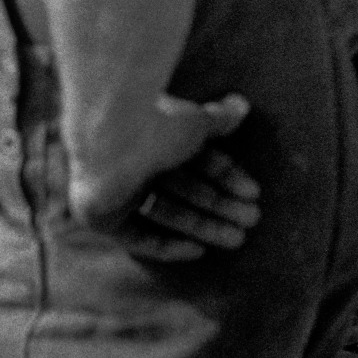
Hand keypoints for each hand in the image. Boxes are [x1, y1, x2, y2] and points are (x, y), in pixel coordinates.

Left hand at [72, 92, 256, 258]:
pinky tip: (198, 252)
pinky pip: (141, 237)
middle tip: (252, 220)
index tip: (252, 192)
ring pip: (169, 213)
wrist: (110, 141)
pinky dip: (169, 245)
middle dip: (221, 205)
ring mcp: (120, 191)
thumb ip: (218, 118)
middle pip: (186, 189)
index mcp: (156, 135)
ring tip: (238, 239)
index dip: (226, 176)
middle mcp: (138, 162)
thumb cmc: (156, 126)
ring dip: (204, 226)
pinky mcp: (104, 218)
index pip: (197, 160)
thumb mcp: (195, 122)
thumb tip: (241, 104)